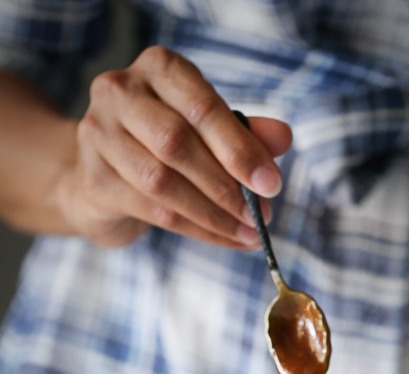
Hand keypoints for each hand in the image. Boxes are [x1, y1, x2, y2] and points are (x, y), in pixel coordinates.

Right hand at [53, 46, 291, 247]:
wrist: (103, 174)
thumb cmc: (164, 144)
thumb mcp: (208, 130)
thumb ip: (244, 132)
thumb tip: (283, 137)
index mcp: (158, 68)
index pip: (202, 107)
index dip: (239, 148)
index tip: (272, 183)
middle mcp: (120, 91)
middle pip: (177, 142)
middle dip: (226, 186)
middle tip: (262, 216)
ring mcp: (99, 134)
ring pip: (162, 181)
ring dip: (213, 214)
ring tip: (248, 233)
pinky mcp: (93, 180)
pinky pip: (153, 211)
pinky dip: (197, 230)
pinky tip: (225, 239)